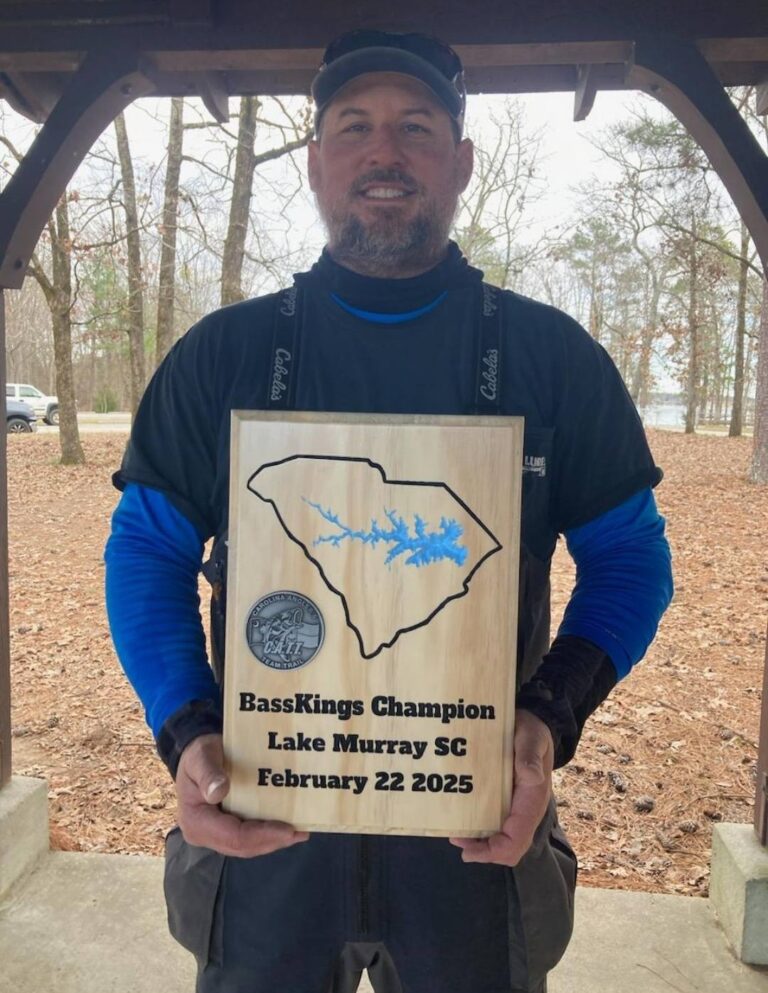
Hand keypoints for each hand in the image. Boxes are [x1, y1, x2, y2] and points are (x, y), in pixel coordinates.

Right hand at [175, 733, 309, 856]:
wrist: (198, 756)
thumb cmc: (199, 754)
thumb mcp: (200, 757)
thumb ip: (208, 773)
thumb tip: (219, 791)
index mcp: (196, 821)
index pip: (233, 836)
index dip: (261, 835)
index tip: (288, 829)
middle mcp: (204, 834)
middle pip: (243, 846)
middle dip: (273, 841)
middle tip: (301, 832)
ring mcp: (216, 834)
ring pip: (248, 845)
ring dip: (274, 840)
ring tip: (300, 832)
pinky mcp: (227, 830)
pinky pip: (249, 836)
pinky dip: (269, 833)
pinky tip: (289, 827)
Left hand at [449, 709, 553, 865]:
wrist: (530, 722)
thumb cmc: (531, 731)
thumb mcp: (533, 737)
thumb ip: (530, 754)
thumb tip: (530, 776)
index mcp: (533, 799)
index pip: (518, 838)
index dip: (495, 850)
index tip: (469, 850)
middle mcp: (524, 809)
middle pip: (508, 846)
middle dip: (482, 850)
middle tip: (455, 838)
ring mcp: (514, 806)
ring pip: (499, 838)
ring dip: (477, 841)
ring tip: (454, 832)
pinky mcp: (504, 799)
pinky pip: (492, 823)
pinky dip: (476, 827)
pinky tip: (460, 819)